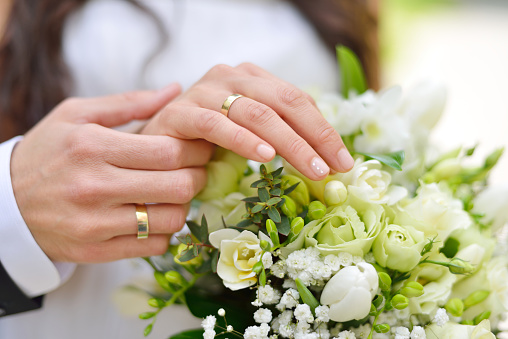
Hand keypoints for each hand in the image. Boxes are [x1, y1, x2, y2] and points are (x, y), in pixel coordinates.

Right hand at [11, 85, 213, 262]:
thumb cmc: (47, 153)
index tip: (200, 147)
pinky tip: (155, 216)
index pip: (169, 152)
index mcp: (93, 147)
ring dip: (184, 206)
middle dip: (198, 177)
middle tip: (196, 170)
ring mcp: (95, 223)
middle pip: (178, 186)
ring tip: (175, 194)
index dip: (196, 150)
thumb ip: (128, 103)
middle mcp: (94, 186)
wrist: (5, 203)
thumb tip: (174, 90)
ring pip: (170, 220)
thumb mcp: (77, 115)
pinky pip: (153, 246)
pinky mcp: (96, 250)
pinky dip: (164, 231)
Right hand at [142, 63, 353, 180]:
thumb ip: (280, 134)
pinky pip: (218, 124)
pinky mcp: (181, 112)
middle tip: (335, 166)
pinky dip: (243, 141)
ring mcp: (205, 90)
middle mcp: (230, 76)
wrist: (153, 149)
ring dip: (290, 143)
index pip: (298, 99)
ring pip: (257, 113)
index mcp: (251, 78)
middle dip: (316, 136)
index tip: (344, 160)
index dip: (325, 129)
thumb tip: (327, 157)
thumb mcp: (249, 136)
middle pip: (284, 102)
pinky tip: (265, 157)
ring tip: (312, 169)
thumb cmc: (206, 145)